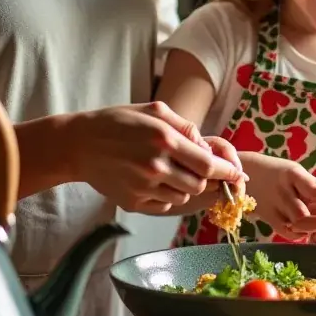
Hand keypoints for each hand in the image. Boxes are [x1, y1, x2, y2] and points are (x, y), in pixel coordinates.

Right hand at [67, 102, 246, 214]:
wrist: (78, 144)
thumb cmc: (118, 122)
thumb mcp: (154, 111)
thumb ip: (186, 127)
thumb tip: (208, 147)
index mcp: (164, 140)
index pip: (209, 165)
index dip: (228, 172)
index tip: (237, 174)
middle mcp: (156, 167)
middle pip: (200, 185)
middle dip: (206, 178)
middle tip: (199, 168)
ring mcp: (144, 187)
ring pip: (184, 196)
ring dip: (186, 186)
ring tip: (170, 169)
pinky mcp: (134, 202)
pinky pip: (165, 204)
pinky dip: (168, 194)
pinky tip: (155, 179)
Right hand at [245, 154, 315, 240]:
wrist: (246, 173)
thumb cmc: (279, 173)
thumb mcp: (296, 172)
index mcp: (291, 174)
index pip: (310, 186)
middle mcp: (281, 191)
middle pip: (303, 212)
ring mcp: (273, 206)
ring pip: (295, 223)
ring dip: (313, 226)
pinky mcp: (268, 218)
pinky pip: (286, 231)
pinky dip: (300, 234)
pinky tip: (308, 231)